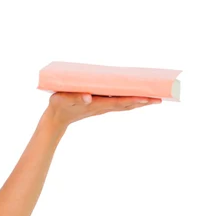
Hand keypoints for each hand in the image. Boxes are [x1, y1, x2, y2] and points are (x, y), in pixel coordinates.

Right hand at [47, 92, 161, 128]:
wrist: (55, 119)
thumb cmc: (58, 106)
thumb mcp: (62, 99)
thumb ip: (75, 97)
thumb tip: (89, 97)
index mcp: (96, 105)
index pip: (119, 102)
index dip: (133, 100)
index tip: (147, 99)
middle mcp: (103, 107)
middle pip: (127, 105)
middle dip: (143, 102)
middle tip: (160, 99)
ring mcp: (103, 107)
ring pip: (125, 105)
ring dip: (140, 103)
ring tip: (155, 99)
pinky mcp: (101, 105)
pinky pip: (120, 103)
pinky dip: (131, 101)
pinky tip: (139, 97)